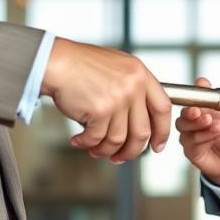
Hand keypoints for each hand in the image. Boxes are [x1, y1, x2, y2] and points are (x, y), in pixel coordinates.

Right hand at [42, 38, 170, 161]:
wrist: (56, 62)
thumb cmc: (81, 64)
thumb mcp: (117, 67)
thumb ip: (132, 88)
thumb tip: (139, 119)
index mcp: (140, 74)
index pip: (163, 108)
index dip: (162, 131)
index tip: (157, 145)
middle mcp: (133, 86)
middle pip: (142, 132)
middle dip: (131, 151)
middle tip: (121, 156)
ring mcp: (118, 99)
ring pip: (119, 140)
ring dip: (105, 150)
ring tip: (95, 149)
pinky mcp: (100, 111)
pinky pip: (97, 139)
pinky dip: (86, 144)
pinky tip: (79, 140)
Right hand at [175, 77, 219, 185]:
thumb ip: (211, 99)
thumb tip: (201, 81)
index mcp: (195, 114)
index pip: (187, 106)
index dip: (190, 103)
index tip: (197, 104)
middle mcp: (189, 126)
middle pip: (182, 119)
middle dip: (193, 116)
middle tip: (204, 115)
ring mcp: (188, 140)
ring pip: (187, 131)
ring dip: (202, 127)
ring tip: (217, 126)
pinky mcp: (191, 152)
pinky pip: (193, 144)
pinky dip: (205, 138)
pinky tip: (215, 134)